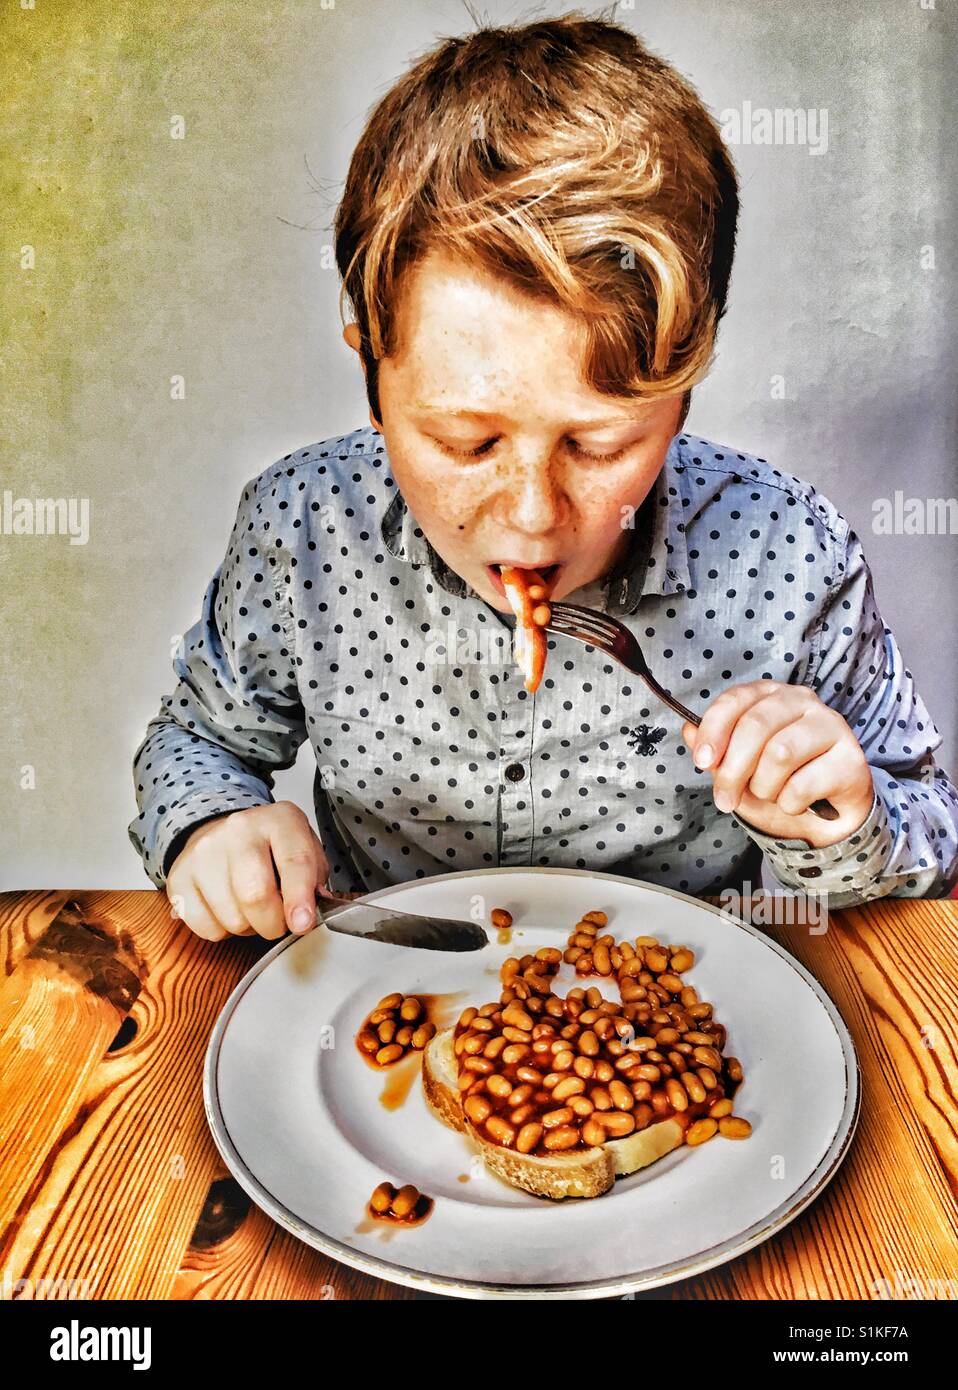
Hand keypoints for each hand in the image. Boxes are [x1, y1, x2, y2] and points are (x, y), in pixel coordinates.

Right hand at [166, 801, 332, 940]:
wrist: (223, 833)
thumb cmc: (272, 848)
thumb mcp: (304, 851)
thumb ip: (314, 880)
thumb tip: (307, 916)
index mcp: (278, 819)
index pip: (293, 862)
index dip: (299, 899)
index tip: (302, 924)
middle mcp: (238, 829)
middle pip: (254, 894)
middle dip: (273, 924)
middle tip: (278, 922)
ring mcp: (203, 852)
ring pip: (231, 918)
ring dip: (248, 927)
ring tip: (250, 908)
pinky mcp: (179, 876)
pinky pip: (205, 927)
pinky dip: (222, 930)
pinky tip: (227, 908)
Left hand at [681, 680, 874, 847]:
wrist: (825, 818)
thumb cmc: (779, 783)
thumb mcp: (738, 768)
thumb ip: (714, 749)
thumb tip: (688, 730)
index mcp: (770, 695)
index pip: (735, 700)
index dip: (713, 731)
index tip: (701, 762)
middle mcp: (802, 701)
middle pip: (755, 727)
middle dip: (732, 771)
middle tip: (725, 799)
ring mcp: (830, 725)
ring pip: (780, 754)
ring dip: (764, 787)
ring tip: (770, 795)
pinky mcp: (851, 757)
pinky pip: (803, 784)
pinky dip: (790, 803)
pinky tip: (797, 803)